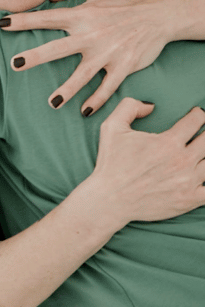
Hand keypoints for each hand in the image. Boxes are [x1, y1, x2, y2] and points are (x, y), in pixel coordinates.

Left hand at [0, 0, 166, 114]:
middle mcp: (91, 35)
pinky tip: (84, 111)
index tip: (2, 24)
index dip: (23, 20)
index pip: (46, 18)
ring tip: (52, 102)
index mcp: (81, 15)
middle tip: (15, 65)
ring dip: (68, 90)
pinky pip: (108, 87)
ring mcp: (107, 53)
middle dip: (36, 57)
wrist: (159, 15)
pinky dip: (97, 100)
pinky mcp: (123, 66)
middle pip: (58, 48)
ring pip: (83, 74)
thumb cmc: (125, 0)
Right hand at [87, 98, 204, 226]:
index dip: (198, 115)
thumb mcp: (111, 127)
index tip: (197, 115)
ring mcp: (189, 182)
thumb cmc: (111, 163)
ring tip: (200, 152)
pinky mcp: (190, 199)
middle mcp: (182, 161)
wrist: (110, 198)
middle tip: (200, 134)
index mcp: (167, 142)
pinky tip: (203, 176)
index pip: (196, 121)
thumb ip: (130, 107)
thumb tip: (150, 106)